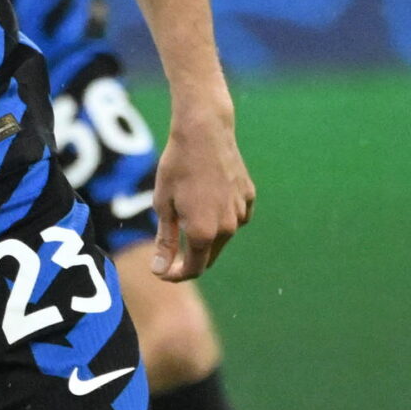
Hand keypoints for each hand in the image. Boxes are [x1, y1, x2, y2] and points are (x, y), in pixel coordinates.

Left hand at [149, 108, 251, 280]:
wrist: (205, 134)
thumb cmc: (177, 168)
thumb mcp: (163, 205)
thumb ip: (165, 241)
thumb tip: (161, 270)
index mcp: (203, 232)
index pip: (193, 269)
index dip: (176, 274)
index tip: (162, 271)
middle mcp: (228, 228)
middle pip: (208, 257)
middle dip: (189, 260)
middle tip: (169, 252)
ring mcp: (241, 213)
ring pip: (222, 237)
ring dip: (205, 236)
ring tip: (185, 214)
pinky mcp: (249, 198)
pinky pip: (234, 218)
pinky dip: (220, 218)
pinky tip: (207, 200)